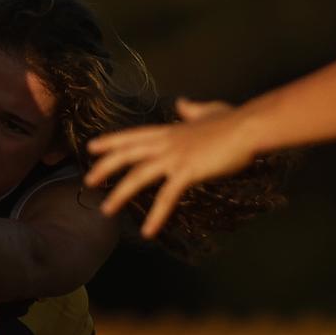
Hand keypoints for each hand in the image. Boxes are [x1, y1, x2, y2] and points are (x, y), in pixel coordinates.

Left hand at [84, 98, 250, 237]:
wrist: (248, 127)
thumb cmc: (233, 120)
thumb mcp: (208, 110)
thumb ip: (192, 109)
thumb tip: (183, 103)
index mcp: (169, 130)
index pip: (132, 136)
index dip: (111, 142)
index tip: (91, 147)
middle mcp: (166, 143)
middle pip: (127, 155)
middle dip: (104, 168)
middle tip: (87, 181)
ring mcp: (174, 156)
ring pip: (138, 176)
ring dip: (120, 194)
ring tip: (105, 211)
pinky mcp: (187, 171)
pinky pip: (166, 197)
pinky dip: (156, 216)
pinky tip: (147, 232)